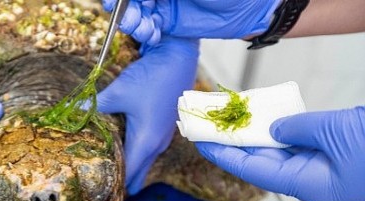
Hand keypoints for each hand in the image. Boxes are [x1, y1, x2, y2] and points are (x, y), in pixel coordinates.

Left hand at [96, 37, 198, 194]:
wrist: (179, 57)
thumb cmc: (151, 76)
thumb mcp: (118, 92)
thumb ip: (94, 106)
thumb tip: (72, 113)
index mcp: (146, 141)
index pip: (128, 174)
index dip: (115, 187)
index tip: (100, 198)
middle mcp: (157, 143)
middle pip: (138, 171)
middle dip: (122, 182)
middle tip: (103, 193)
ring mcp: (163, 134)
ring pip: (144, 159)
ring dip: (130, 167)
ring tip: (112, 176)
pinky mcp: (164, 125)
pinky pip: (149, 148)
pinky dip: (137, 154)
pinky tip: (125, 151)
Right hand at [103, 0, 278, 45]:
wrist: (249, 8)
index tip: (116, 3)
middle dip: (125, 7)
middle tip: (128, 16)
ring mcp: (162, 2)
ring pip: (136, 11)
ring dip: (132, 20)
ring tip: (141, 26)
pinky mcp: (167, 21)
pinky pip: (147, 26)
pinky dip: (144, 31)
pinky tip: (150, 33)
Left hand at [196, 107, 364, 200]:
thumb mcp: (336, 133)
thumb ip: (298, 129)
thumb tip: (274, 127)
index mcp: (308, 185)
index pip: (252, 170)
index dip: (224, 155)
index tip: (200, 142)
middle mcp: (309, 180)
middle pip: (260, 162)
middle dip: (234, 145)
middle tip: (210, 128)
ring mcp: (321, 168)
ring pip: (277, 152)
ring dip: (255, 137)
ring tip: (229, 122)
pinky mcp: (330, 154)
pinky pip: (296, 143)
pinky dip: (279, 130)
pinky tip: (263, 119)